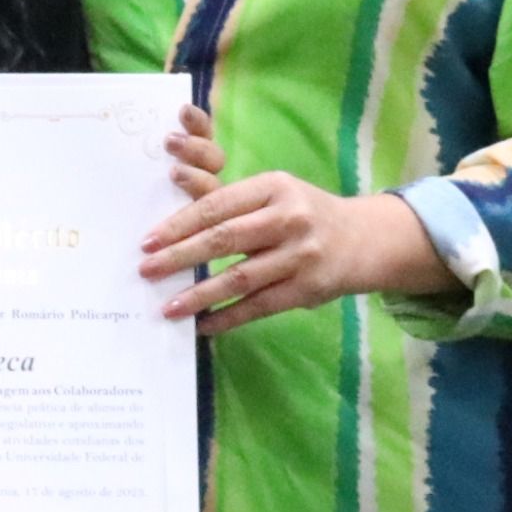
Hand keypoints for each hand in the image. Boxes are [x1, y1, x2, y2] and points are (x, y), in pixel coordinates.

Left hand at [141, 104, 453, 326]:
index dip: (179, 224)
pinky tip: (203, 325)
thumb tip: (174, 233)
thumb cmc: (305, 214)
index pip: (217, 205)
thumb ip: (235, 207)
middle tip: (146, 270)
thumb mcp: (277, 195)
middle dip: (180, 256)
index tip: (147, 240)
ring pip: (239, 278)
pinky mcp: (308, 288)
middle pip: (224, 239)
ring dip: (199, 295)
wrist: (365, 239)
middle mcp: (288, 218)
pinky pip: (259, 306)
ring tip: (168, 307)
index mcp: (274, 187)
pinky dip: (228, 317)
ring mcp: (300, 255)